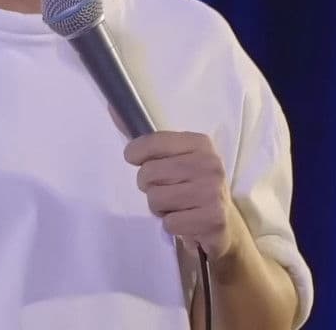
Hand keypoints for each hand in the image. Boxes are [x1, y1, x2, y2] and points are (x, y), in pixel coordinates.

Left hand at [123, 130, 246, 261]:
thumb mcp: (175, 158)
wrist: (224, 223)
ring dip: (159, 208)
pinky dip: (172, 226)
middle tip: (165, 190)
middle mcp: (209, 163)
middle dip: (149, 186)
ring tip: (176, 206)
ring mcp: (213, 191)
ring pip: (155, 199)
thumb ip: (146, 141)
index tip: (135, 160)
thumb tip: (111, 109)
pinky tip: (186, 221)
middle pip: (149, 173)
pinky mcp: (213, 219)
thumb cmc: (191, 185)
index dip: (136, 153)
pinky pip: (169, 223)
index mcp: (199, 143)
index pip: (153, 142)